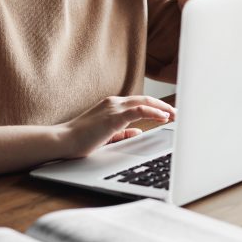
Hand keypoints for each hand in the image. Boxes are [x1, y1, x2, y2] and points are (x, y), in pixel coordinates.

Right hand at [60, 95, 175, 158]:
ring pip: (145, 102)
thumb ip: (122, 133)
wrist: (63, 141)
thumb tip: (138, 132)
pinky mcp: (113, 116)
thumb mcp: (106, 135)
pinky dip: (153, 113)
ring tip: (175, 115)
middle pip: (146, 100)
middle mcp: (114, 102)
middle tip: (177, 113)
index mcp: (112, 105)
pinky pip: (139, 111)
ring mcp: (113, 108)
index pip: (140, 103)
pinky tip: (163, 117)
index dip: (156, 107)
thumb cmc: (81, 140)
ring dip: (163, 108)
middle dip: (164, 106)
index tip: (169, 113)